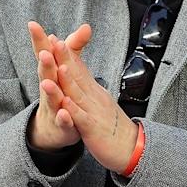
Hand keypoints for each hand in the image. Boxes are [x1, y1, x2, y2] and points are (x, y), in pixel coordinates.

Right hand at [25, 21, 81, 150]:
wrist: (52, 127)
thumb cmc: (60, 91)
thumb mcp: (67, 67)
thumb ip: (75, 47)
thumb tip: (86, 26)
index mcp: (51, 72)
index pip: (45, 53)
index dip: (39, 39)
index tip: (32, 24)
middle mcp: (49, 87)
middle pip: (46, 73)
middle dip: (45, 63)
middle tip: (45, 53)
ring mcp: (54, 106)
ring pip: (51, 97)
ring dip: (50, 90)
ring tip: (47, 83)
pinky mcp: (61, 123)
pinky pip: (62, 121)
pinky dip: (64, 117)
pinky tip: (65, 114)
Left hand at [51, 36, 138, 172]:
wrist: (130, 148)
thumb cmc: (112, 126)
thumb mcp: (100, 102)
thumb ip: (88, 88)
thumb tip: (78, 73)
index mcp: (94, 91)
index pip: (79, 68)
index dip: (67, 53)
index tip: (55, 38)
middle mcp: (94, 97)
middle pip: (77, 74)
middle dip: (65, 58)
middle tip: (55, 40)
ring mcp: (94, 112)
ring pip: (78, 93)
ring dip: (67, 79)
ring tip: (57, 64)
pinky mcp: (93, 129)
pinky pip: (81, 118)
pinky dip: (72, 109)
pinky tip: (64, 101)